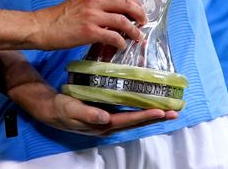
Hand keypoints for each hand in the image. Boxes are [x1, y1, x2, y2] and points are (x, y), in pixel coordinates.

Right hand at [32, 0, 145, 51]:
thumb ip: (96, 5)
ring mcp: (93, 16)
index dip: (135, 2)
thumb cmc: (59, 18)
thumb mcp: (79, 3)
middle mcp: (95, 2)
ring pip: (123, 20)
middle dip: (139, 13)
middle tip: (144, 22)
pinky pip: (113, 36)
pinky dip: (121, 41)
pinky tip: (122, 46)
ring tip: (138, 36)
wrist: (42, 27)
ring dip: (134, 30)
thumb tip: (113, 14)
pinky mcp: (89, 32)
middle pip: (126, 4)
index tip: (139, 10)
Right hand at [48, 93, 178, 135]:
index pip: (128, 120)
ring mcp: (109, 120)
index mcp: (102, 124)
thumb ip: (88, 114)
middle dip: (156, 117)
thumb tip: (105, 117)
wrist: (52, 110)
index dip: (144, 115)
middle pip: (137, 122)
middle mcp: (109, 124)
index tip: (161, 111)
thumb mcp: (71, 109)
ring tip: (168, 110)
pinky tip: (148, 104)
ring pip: (135, 119)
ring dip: (152, 114)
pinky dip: (140, 109)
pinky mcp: (108, 114)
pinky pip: (128, 113)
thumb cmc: (62, 108)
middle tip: (174, 112)